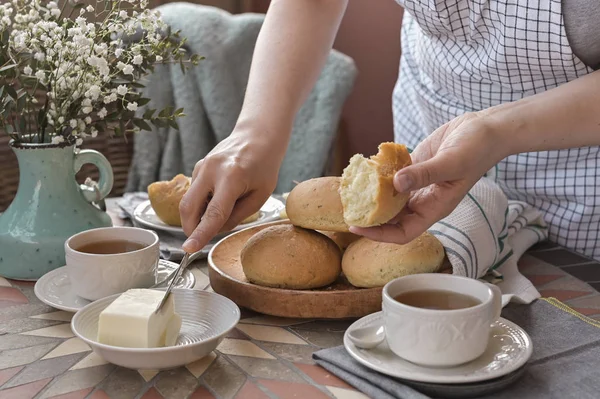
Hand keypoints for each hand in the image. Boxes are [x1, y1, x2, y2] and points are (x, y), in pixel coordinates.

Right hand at [179, 128, 283, 252]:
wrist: (257, 136)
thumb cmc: (264, 167)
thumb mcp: (259, 196)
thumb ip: (237, 216)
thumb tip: (214, 230)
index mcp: (231, 178)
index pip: (212, 214)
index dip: (200, 235)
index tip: (189, 249)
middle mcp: (211, 170)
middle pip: (189, 208)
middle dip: (191, 228)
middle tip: (199, 239)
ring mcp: (201, 166)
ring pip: (189, 201)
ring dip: (199, 214)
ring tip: (225, 205)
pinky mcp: (198, 166)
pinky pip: (194, 192)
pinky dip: (203, 202)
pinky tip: (221, 195)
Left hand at [350, 112, 505, 243]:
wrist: (485, 128)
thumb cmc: (476, 149)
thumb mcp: (451, 162)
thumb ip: (424, 174)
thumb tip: (395, 183)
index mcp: (435, 207)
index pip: (403, 232)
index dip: (379, 234)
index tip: (357, 227)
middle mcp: (424, 200)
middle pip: (391, 218)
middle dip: (369, 215)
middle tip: (346, 206)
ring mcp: (418, 184)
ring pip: (390, 197)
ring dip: (372, 194)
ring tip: (350, 188)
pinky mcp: (415, 167)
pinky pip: (392, 175)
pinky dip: (379, 174)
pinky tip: (365, 167)